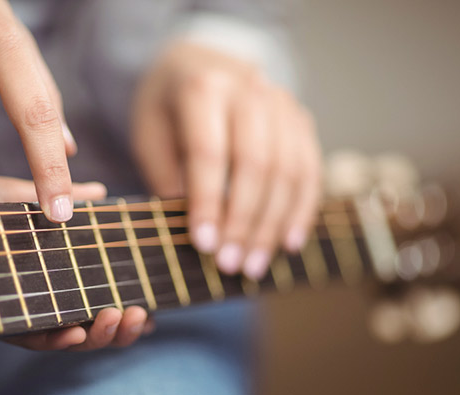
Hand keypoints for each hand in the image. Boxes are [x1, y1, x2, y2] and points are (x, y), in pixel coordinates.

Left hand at [0, 175, 153, 349]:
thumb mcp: (20, 200)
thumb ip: (62, 199)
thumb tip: (102, 192)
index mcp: (49, 272)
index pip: (94, 294)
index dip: (123, 305)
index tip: (148, 305)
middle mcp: (38, 295)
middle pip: (89, 322)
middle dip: (119, 326)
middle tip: (139, 314)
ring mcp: (19, 308)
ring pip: (68, 336)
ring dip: (98, 335)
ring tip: (116, 317)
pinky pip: (32, 338)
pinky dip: (57, 339)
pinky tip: (75, 331)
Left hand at [132, 41, 321, 279]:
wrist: (198, 64)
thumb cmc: (167, 109)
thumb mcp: (150, 136)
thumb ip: (168, 178)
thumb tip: (197, 234)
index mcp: (202, 87)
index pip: (209, 151)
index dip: (208, 201)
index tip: (202, 244)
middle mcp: (249, 89)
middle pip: (255, 163)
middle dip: (243, 221)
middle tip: (229, 264)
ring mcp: (282, 103)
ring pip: (288, 170)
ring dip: (272, 224)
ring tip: (253, 265)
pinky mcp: (301, 120)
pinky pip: (310, 170)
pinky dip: (301, 210)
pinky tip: (288, 243)